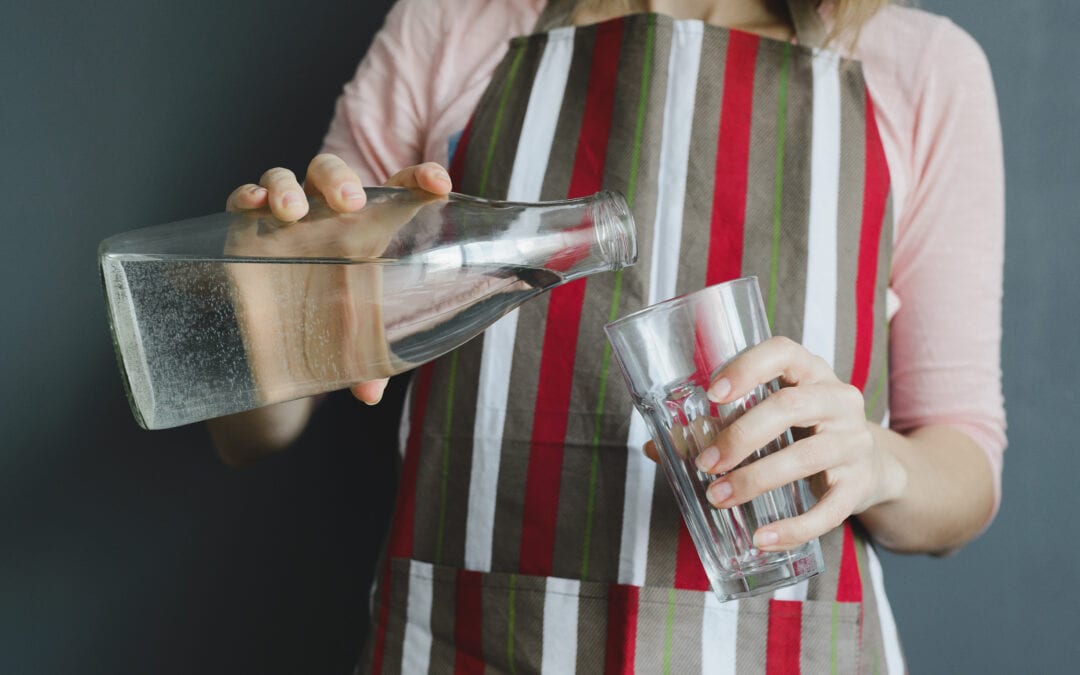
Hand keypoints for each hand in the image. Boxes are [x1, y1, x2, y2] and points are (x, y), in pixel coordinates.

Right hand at [223, 156, 452, 404]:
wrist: (273, 333)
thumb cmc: (328, 322)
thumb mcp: (351, 344)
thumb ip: (366, 365)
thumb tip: (370, 395)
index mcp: (365, 229)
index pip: (396, 190)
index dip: (419, 178)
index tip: (439, 183)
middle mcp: (324, 216)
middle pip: (332, 173)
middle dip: (340, 180)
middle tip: (349, 204)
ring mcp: (285, 219)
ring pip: (286, 177)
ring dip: (289, 187)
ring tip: (293, 213)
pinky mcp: (246, 227)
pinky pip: (242, 198)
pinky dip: (247, 194)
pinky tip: (253, 205)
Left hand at [644, 336, 905, 551]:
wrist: (872, 466)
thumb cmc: (801, 433)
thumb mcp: (769, 417)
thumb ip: (715, 426)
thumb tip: (654, 446)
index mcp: (810, 372)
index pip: (783, 352)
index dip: (747, 367)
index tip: (712, 393)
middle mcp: (839, 399)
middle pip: (790, 406)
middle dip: (741, 436)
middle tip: (706, 463)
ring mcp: (854, 441)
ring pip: (806, 458)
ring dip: (756, 480)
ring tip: (718, 497)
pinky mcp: (859, 485)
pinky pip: (828, 511)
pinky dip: (793, 528)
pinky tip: (762, 540)